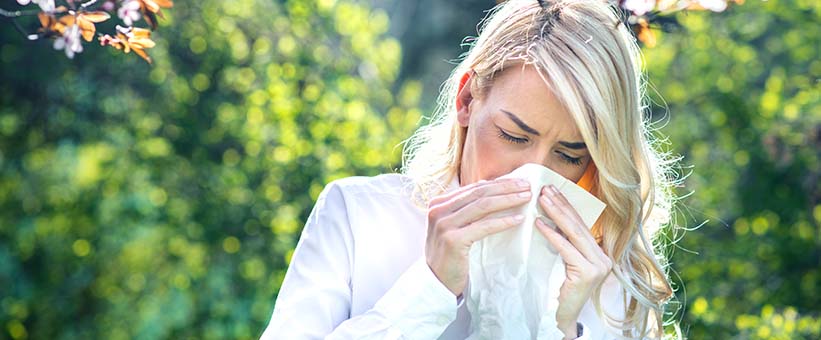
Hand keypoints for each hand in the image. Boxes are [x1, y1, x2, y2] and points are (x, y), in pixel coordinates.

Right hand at [425, 178, 531, 296]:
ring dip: (508, 200)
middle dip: (506, 187)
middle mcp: (438, 210)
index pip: (474, 188)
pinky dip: (503, 221)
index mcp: (438, 203)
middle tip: (528, 186)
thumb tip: (489, 186)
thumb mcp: (453, 226)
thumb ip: (465, 208)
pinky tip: (518, 219)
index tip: (519, 181)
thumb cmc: (449, 254)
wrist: (435, 282)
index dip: (498, 183)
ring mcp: (444, 225)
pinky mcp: (453, 240)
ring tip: (526, 198)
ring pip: (483, 205)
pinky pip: (484, 226)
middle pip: (479, 193)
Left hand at [535, 184, 611, 338]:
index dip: (566, 205)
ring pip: (574, 233)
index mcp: (599, 252)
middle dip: (560, 205)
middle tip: (544, 189)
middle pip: (578, 225)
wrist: (560, 317)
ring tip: (541, 199)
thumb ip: (565, 242)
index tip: (551, 189)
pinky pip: (566, 249)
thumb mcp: (564, 261)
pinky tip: (539, 224)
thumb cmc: (558, 289)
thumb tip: (550, 214)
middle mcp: (603, 257)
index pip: (581, 223)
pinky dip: (552, 234)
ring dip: (556, 214)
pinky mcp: (588, 273)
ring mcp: (598, 265)